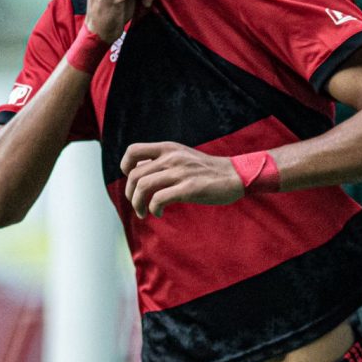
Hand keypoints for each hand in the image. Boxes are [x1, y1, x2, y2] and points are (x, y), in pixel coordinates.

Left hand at [121, 142, 244, 218]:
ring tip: (144, 213)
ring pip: (144, 187)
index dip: (125, 166)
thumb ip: (161, 161)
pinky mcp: (189, 188)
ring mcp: (181, 172)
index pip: (133, 150)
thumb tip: (137, 171)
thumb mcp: (182, 156)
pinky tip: (159, 213)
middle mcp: (172, 157)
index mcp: (168, 148)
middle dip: (131, 195)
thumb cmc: (206, 170)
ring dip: (138, 204)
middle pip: (134, 175)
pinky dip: (154, 209)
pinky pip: (159, 199)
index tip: (132, 181)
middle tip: (138, 206)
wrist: (236, 175)